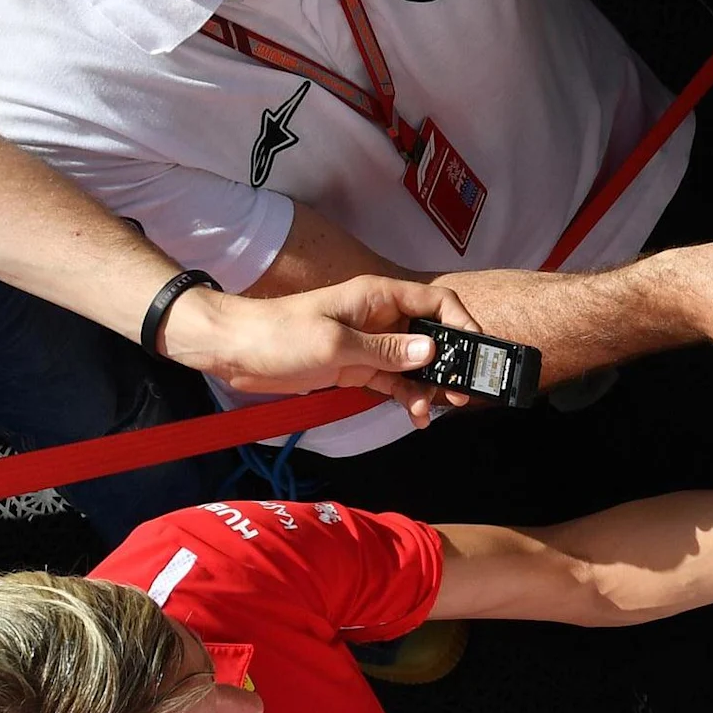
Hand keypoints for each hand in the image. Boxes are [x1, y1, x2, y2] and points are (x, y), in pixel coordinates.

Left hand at [163, 277, 466, 422]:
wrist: (234, 351)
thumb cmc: (280, 336)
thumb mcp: (336, 344)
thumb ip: (387, 350)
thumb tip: (432, 349)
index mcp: (378, 297)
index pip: (436, 302)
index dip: (462, 323)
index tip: (478, 352)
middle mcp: (381, 317)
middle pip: (432, 334)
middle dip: (451, 362)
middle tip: (462, 392)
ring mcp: (371, 344)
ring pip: (416, 363)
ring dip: (430, 386)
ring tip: (437, 410)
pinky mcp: (358, 367)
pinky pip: (395, 381)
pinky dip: (408, 396)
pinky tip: (416, 415)